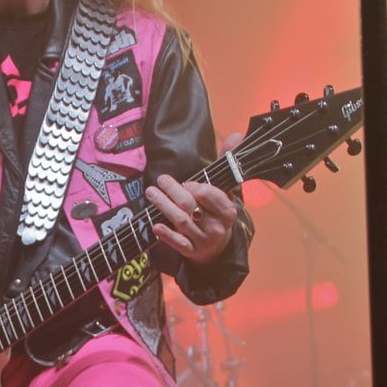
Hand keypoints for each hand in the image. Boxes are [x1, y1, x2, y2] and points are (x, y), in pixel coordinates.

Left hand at [144, 133, 241, 264]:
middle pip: (191, 206)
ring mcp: (203, 240)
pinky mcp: (191, 251)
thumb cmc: (217, 212)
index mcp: (228, 211)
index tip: (187, 182)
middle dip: (173, 191)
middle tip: (160, 180)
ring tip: (151, 193)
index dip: (196, 187)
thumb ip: (226, 164)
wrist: (218, 248)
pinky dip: (166, 234)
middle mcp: (217, 227)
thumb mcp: (226, 190)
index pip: (210, 195)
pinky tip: (155, 225)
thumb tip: (235, 134)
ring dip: (163, 206)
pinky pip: (178, 243)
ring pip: (181, 221)